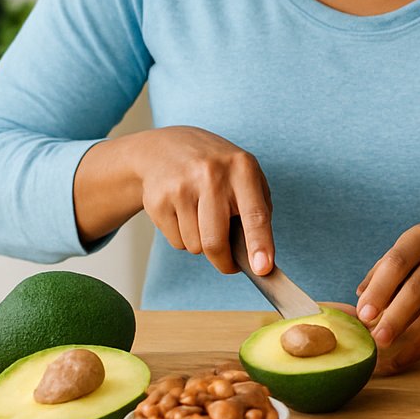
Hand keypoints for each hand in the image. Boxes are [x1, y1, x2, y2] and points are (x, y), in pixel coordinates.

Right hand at [135, 125, 273, 276]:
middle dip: (224, 262)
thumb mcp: (245, 176)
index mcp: (242, 168)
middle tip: (229, 264)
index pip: (254, 214)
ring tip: (201, 217)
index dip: (260, 244)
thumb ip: (258, 210)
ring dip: (201, 243)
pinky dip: (183, 237)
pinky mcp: (157, 200)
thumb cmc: (216, 169)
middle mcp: (211, 175)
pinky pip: (176, 242)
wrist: (165, 149)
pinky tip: (183, 213)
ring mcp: (180, 187)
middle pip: (215, 241)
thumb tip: (261, 256)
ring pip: (195, 246)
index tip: (263, 269)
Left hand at [354, 224, 419, 373]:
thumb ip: (375, 280)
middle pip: (417, 288)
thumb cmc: (407, 267)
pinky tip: (398, 359)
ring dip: (406, 335)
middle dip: (394, 316)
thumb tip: (363, 305)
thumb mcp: (389, 263)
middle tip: (375, 337)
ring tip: (384, 349)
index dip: (379, 289)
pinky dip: (417, 347)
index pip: (397, 262)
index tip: (364, 313)